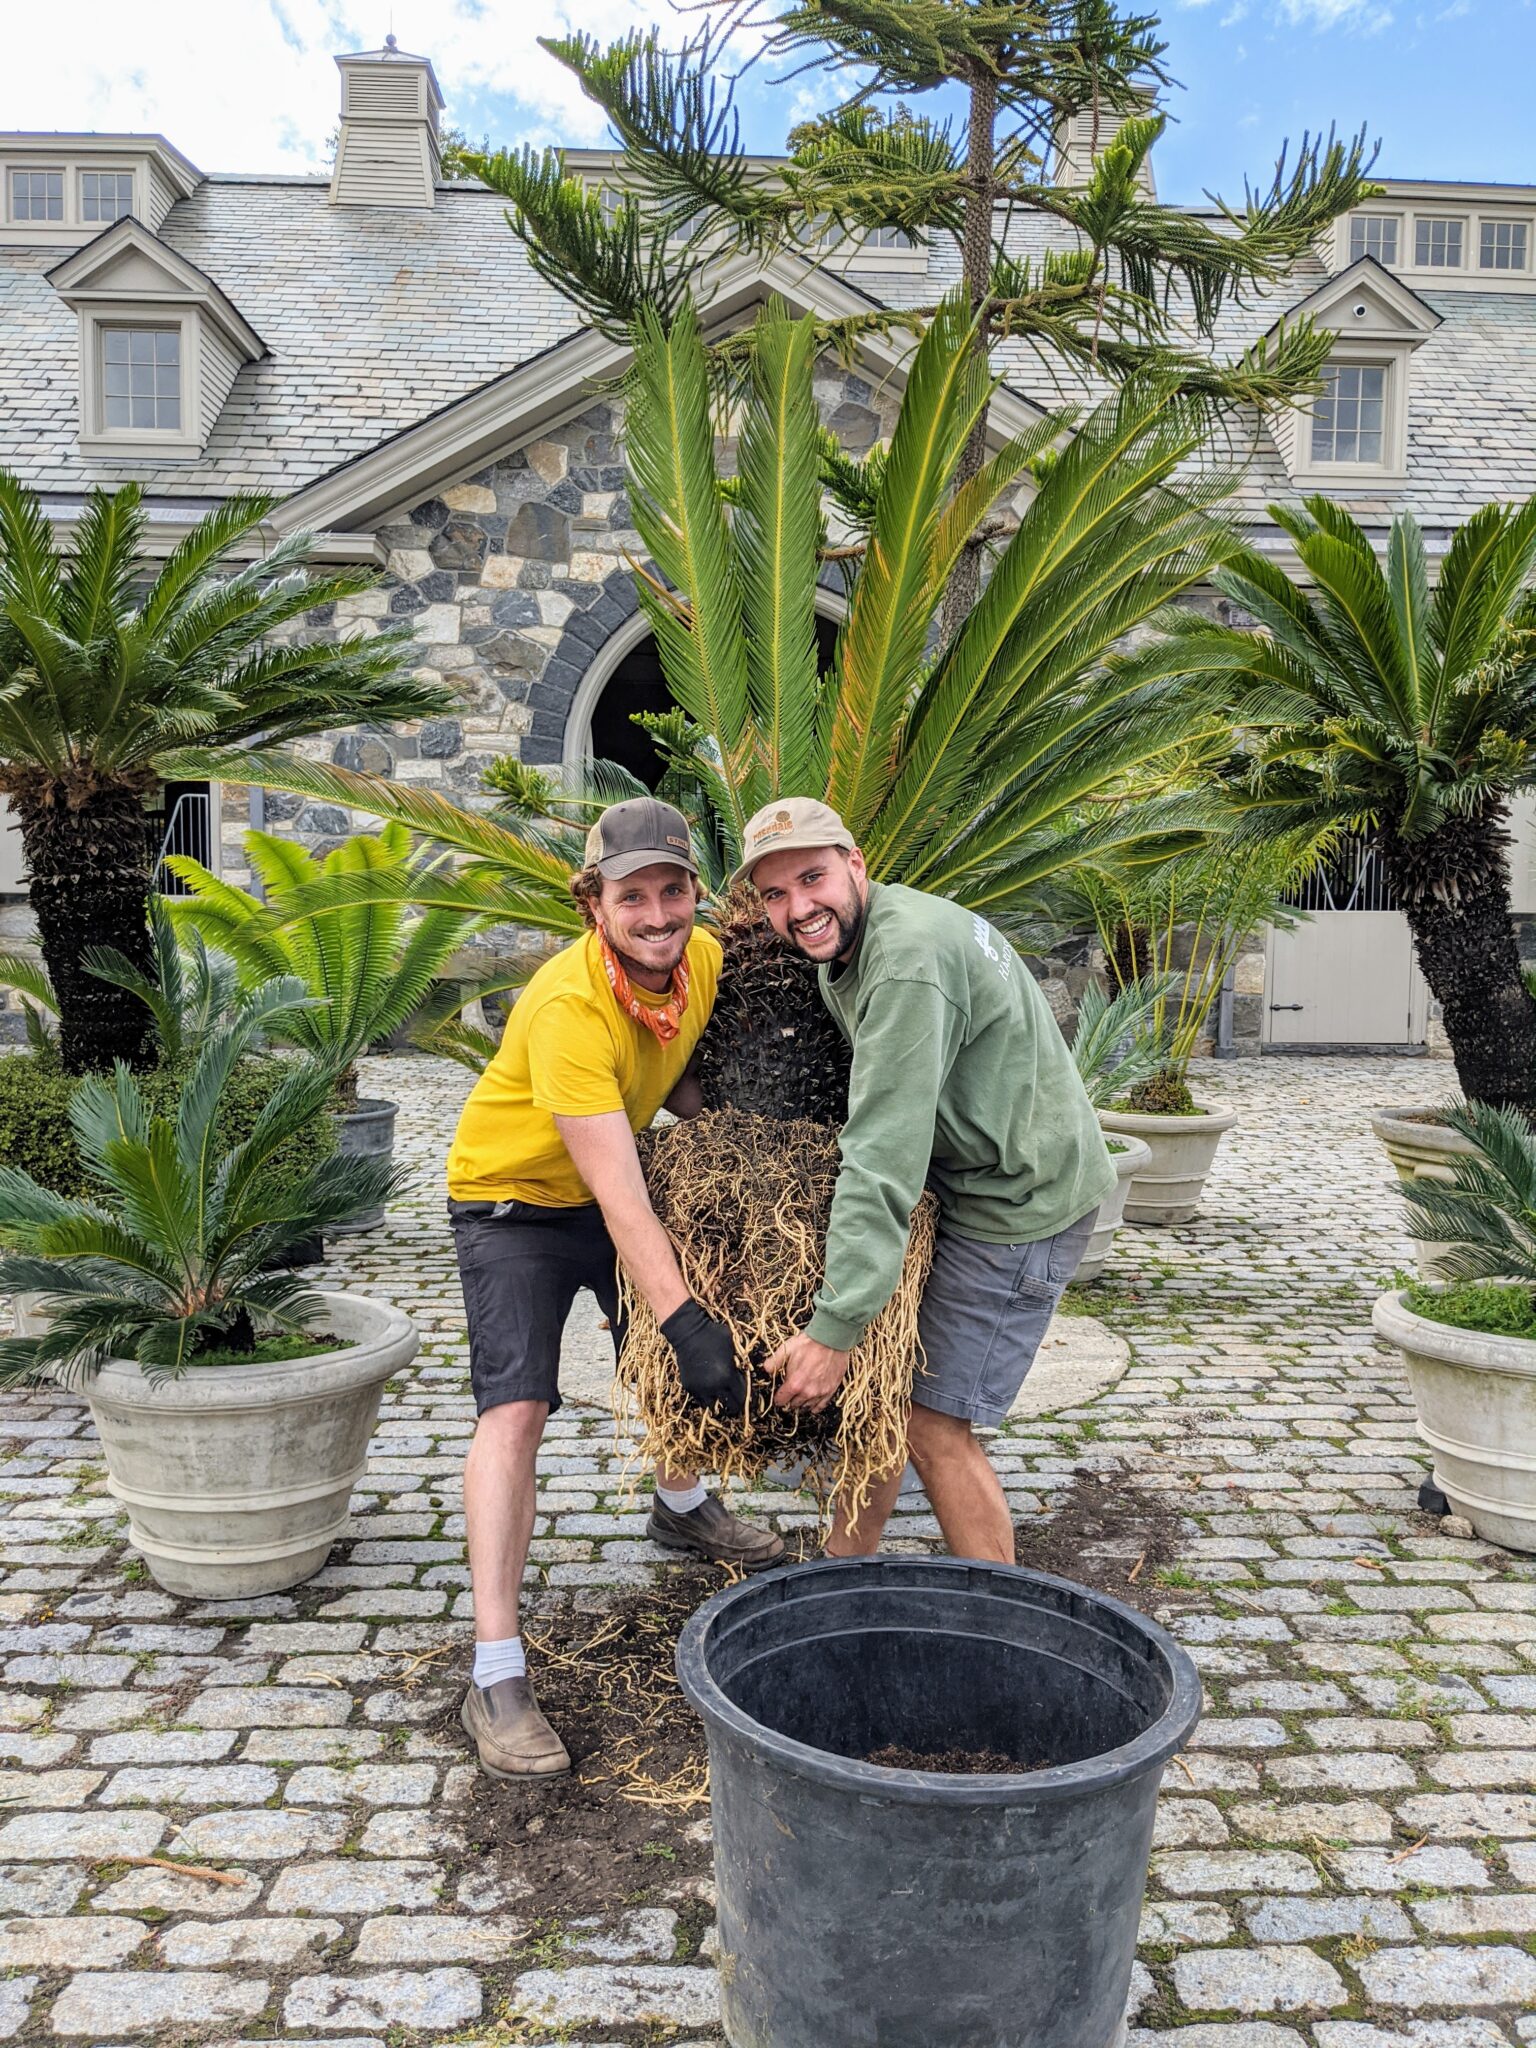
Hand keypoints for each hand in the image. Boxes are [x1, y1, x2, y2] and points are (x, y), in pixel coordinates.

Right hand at [660, 1298, 745, 1417]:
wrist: (688, 1332)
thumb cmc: (713, 1335)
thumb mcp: (733, 1345)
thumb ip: (739, 1361)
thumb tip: (744, 1371)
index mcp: (728, 1376)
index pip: (742, 1396)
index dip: (747, 1397)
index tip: (747, 1395)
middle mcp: (715, 1386)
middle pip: (731, 1406)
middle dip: (736, 1404)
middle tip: (737, 1400)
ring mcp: (701, 1389)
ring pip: (714, 1407)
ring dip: (720, 1403)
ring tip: (722, 1397)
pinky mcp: (689, 1387)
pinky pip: (700, 1401)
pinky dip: (706, 1398)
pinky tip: (710, 1391)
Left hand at [768, 1331, 850, 1413]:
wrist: (831, 1339)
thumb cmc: (809, 1343)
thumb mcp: (786, 1349)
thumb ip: (774, 1362)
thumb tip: (766, 1369)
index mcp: (794, 1384)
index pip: (781, 1401)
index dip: (778, 1398)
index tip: (778, 1395)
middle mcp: (807, 1392)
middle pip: (793, 1405)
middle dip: (790, 1400)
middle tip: (790, 1393)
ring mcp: (820, 1392)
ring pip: (807, 1406)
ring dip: (801, 1403)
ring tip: (800, 1396)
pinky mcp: (831, 1390)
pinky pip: (821, 1406)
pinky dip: (815, 1406)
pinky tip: (812, 1403)